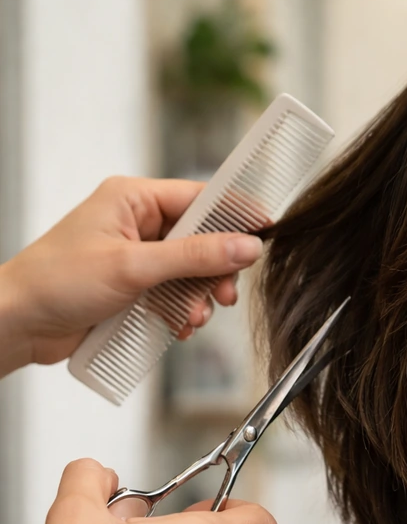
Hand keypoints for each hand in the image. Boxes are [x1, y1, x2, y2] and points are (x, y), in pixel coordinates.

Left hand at [0, 176, 263, 374]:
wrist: (18, 323)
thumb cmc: (56, 282)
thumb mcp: (133, 267)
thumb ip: (194, 256)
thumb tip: (245, 247)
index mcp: (133, 199)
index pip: (200, 197)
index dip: (235, 215)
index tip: (264, 231)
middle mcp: (138, 222)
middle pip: (202, 238)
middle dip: (215, 269)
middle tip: (224, 293)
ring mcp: (136, 255)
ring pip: (191, 270)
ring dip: (198, 296)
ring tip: (193, 317)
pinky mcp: (134, 285)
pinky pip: (175, 293)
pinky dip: (182, 310)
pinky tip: (178, 326)